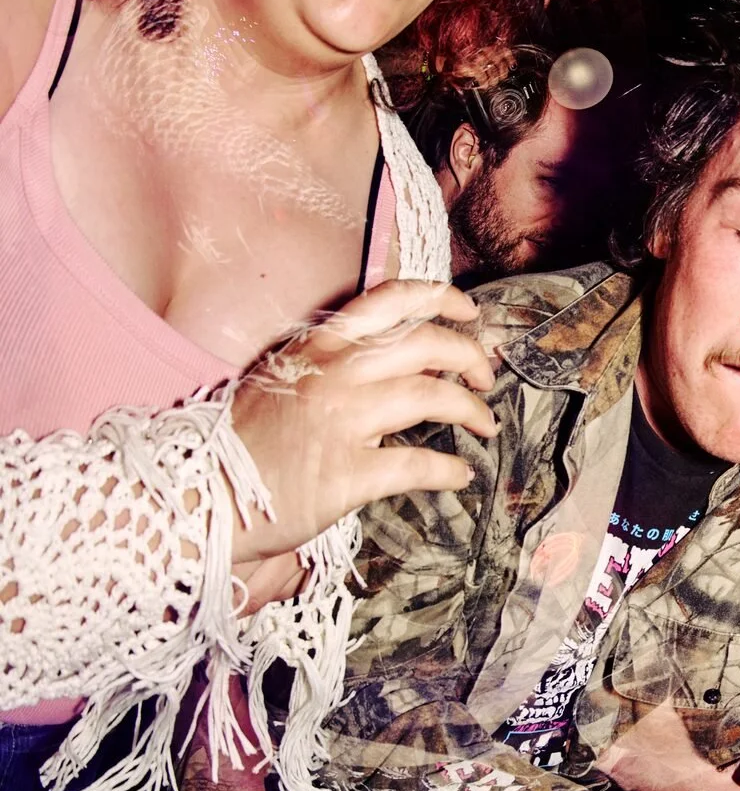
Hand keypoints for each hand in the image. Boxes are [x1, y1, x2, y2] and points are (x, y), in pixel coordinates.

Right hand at [229, 281, 495, 564]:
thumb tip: (396, 367)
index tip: (469, 310)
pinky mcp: (345, 474)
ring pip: (431, 396)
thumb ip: (335, 367)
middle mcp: (333, 375)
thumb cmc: (244, 442)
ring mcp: (340, 422)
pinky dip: (449, 470)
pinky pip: (417, 465)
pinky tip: (460, 476)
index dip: (439, 298)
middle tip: (486, 378)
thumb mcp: (283, 380)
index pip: (388, 300)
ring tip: (485, 425)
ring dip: (470, 410)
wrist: (202, 493)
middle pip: (426, 344)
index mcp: (318, 348)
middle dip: (470, 356)